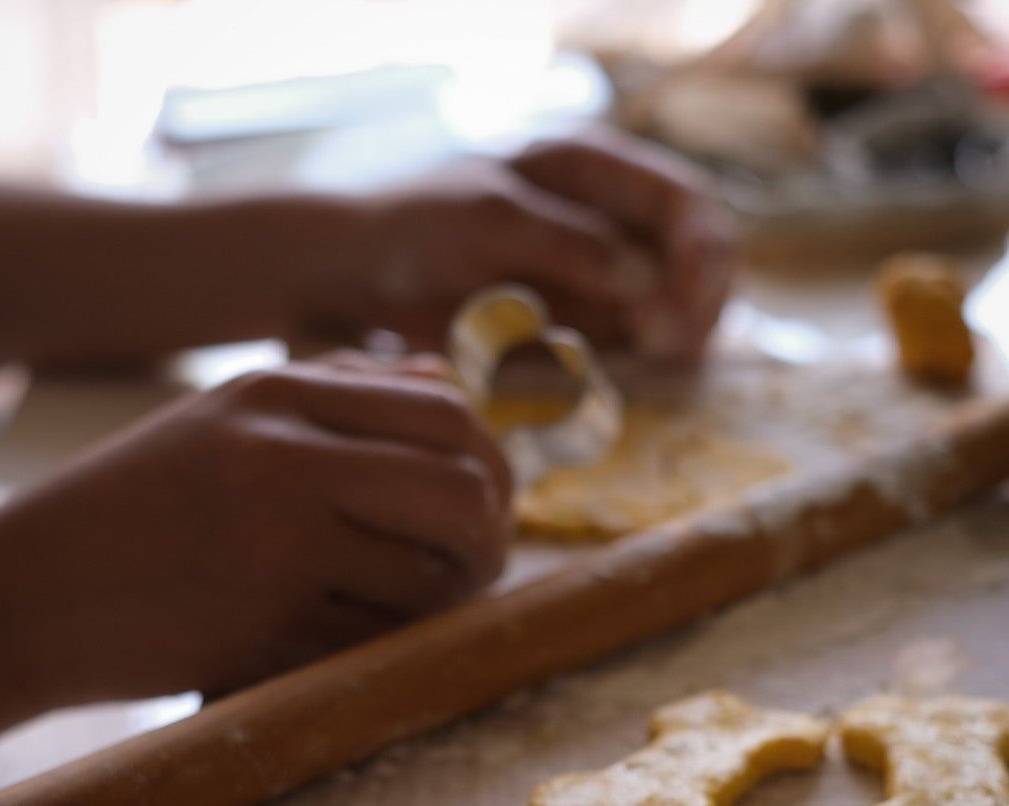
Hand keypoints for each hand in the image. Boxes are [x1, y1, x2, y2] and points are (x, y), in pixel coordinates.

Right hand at [0, 361, 510, 745]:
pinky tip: (355, 638)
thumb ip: (338, 394)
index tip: (489, 505)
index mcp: (278, 395)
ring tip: (417, 607)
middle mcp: (283, 458)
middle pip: (463, 492)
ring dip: (446, 604)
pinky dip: (385, 648)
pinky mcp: (264, 629)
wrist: (30, 591)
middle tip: (475, 568)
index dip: (494, 466)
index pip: (448, 412)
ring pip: (432, 579)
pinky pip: (377, 643)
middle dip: (490, 540)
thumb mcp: (225, 420)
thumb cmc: (135, 508)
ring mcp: (276, 547)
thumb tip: (445, 384)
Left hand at [338, 124, 733, 361]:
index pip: (687, 204)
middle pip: (695, 265)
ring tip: (643, 363)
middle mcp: (606, 223)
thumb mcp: (486, 221)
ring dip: (669, 345)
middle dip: (694, 306)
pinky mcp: (575, 332)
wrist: (357, 276)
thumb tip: (643, 282)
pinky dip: (632, 371)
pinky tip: (616, 379)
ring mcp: (595, 281)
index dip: (703, 253)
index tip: (681, 305)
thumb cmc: (415, 227)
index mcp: (594, 170)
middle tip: (667, 346)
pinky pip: (626, 356)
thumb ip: (565, 244)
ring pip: (669, 316)